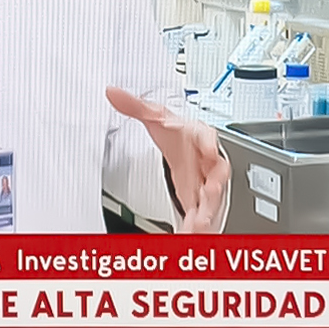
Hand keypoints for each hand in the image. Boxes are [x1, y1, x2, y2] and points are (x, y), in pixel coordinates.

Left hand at [107, 87, 228, 233]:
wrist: (188, 145)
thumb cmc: (179, 133)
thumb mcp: (157, 117)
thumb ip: (135, 106)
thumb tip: (112, 92)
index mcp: (200, 137)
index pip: (207, 138)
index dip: (210, 144)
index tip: (210, 150)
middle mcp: (208, 161)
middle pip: (216, 174)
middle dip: (214, 185)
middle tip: (210, 192)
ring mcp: (207, 182)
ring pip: (211, 199)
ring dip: (207, 211)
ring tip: (199, 224)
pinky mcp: (200, 200)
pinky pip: (200, 214)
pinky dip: (194, 225)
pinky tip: (186, 235)